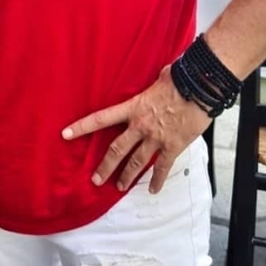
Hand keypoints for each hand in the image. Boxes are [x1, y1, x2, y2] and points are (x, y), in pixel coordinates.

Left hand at [61, 65, 209, 193]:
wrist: (200, 89)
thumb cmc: (180, 79)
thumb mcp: (158, 78)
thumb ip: (152, 84)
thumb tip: (159, 75)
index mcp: (132, 107)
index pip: (100, 119)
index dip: (81, 127)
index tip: (65, 134)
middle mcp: (140, 125)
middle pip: (117, 149)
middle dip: (105, 166)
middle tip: (96, 180)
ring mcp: (156, 138)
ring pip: (137, 162)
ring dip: (127, 176)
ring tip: (119, 186)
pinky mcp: (173, 146)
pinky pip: (162, 167)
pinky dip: (157, 180)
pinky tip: (152, 189)